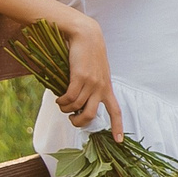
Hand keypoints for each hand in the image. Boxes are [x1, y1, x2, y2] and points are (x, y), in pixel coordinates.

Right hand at [57, 20, 124, 139]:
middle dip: (79, 123)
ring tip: (61, 104)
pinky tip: (58, 99)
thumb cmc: (88, 54)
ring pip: (76, 107)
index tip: (119, 141)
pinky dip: (61, 101)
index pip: (116, 111)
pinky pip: (69, 97)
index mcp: (107, 88)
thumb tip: (78, 104)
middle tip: (71, 120)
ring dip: (65, 109)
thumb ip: (92, 87)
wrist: (86, 35)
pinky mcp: (80, 77)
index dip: (117, 127)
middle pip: (91, 116)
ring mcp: (91, 83)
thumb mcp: (96, 72)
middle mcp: (101, 88)